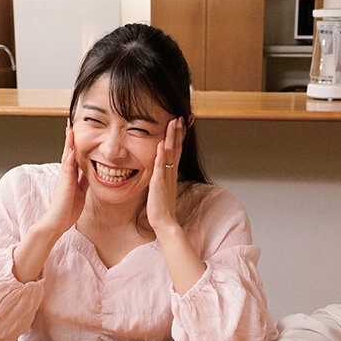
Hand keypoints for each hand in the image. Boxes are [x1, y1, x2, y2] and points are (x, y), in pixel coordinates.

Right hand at [39, 125, 87, 234]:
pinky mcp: (64, 185)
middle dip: (70, 139)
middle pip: (69, 153)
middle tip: (70, 124)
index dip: (76, 146)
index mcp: (71, 177)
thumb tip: (90, 174)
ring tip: (70, 130)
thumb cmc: (67, 210)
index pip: (75, 158)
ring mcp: (64, 179)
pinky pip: (67, 170)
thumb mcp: (80, 193)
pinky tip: (71, 151)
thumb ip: (83, 182)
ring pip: (67, 158)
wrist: (56, 223)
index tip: (76, 133)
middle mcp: (66, 176)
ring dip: (69, 144)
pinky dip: (69, 159)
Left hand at [147, 117, 183, 231]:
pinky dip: (160, 156)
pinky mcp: (158, 184)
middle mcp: (171, 172)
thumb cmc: (162, 206)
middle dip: (178, 131)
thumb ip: (163, 174)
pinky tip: (160, 145)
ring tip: (173, 123)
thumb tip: (162, 164)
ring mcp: (166, 177)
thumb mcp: (163, 186)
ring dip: (171, 138)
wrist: (164, 222)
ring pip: (170, 153)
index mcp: (172, 172)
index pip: (177, 149)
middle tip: (180, 117)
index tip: (183, 122)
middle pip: (176, 147)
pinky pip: (160, 167)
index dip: (180, 135)